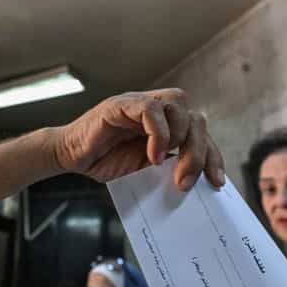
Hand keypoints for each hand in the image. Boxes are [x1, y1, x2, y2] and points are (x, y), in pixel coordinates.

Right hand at [53, 89, 225, 189]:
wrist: (70, 157)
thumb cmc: (106, 162)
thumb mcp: (146, 170)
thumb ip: (170, 167)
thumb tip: (197, 182)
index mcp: (167, 125)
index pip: (201, 133)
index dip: (213, 156)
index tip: (216, 182)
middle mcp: (157, 110)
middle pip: (195, 119)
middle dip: (199, 152)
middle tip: (186, 181)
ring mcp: (139, 103)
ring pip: (179, 107)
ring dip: (180, 139)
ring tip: (167, 166)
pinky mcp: (121, 104)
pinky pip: (150, 109)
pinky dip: (158, 133)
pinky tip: (152, 156)